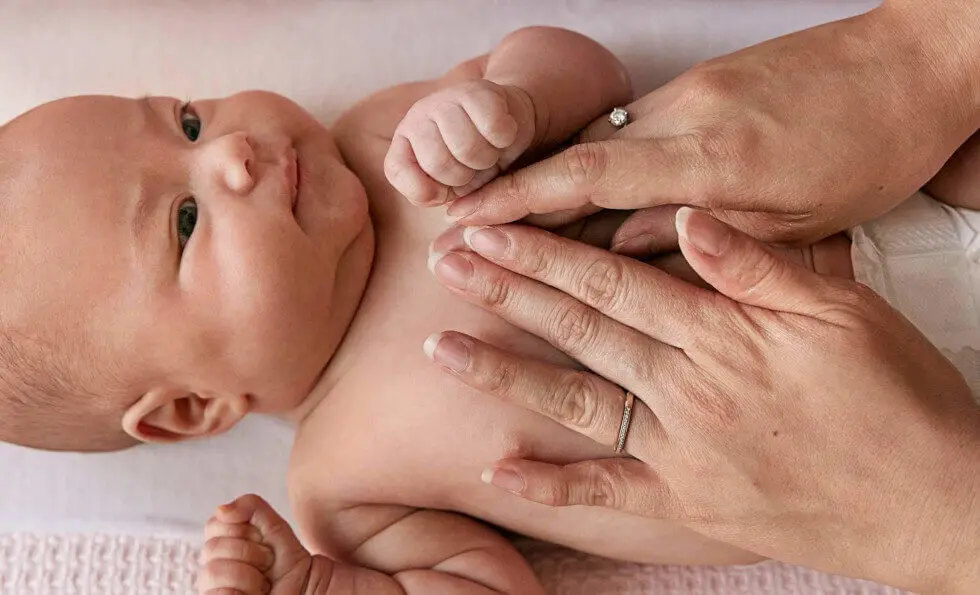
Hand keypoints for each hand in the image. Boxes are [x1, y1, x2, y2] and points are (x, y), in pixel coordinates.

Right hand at [197, 494, 315, 594]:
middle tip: (268, 564)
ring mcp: (215, 588)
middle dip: (250, 552)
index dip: (242, 529)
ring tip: (263, 584)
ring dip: (248, 575)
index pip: (213, 525)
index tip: (263, 541)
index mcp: (224, 546)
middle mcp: (215, 567)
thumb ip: (252, 508)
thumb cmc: (291, 566)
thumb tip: (222, 510)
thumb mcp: (276, 528)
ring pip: (213, 570)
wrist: (307, 590)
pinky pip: (218, 594)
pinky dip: (242, 592)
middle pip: (213, 547)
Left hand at [384, 80, 533, 205]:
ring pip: (466, 147)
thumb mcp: (452, 188)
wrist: (509, 122)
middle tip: (474, 167)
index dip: (428, 189)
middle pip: (437, 163)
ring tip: (489, 151)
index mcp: (404, 143)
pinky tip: (501, 135)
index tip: (448, 188)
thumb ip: (434, 195)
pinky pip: (492, 128)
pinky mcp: (477, 90)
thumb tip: (436, 199)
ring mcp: (445, 99)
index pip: (397, 171)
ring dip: (487, 158)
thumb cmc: (477, 161)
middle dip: (465, 176)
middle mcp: (418, 117)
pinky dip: (503, 139)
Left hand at [423, 210, 979, 591]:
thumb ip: (757, 265)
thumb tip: (686, 219)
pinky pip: (607, 493)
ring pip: (575, 402)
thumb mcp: (843, 310)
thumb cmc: (895, 396)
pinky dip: (551, 485)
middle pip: (579, 329)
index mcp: (720, 333)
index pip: (612, 281)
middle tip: (449, 263)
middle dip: (508, 291)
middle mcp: (687, 390)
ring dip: (504, 373)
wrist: (933, 499)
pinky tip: (498, 470)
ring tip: (442, 349)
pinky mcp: (687, 503)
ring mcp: (681, 451)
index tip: (494, 230)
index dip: (545, 253)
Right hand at [442, 3, 979, 243]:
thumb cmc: (870, 145)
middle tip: (464, 224)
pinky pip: (636, 126)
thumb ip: (702, 239)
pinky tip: (587, 189)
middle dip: (516, 190)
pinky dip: (602, 160)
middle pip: (580, 155)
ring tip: (512, 217)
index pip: (589, 178)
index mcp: (709, 156)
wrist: (915, 61)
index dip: (520, 201)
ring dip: (556, 178)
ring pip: (605, 139)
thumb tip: (624, 251)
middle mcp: (685, 114)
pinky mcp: (704, 82)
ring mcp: (691, 91)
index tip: (469, 220)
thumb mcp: (796, 219)